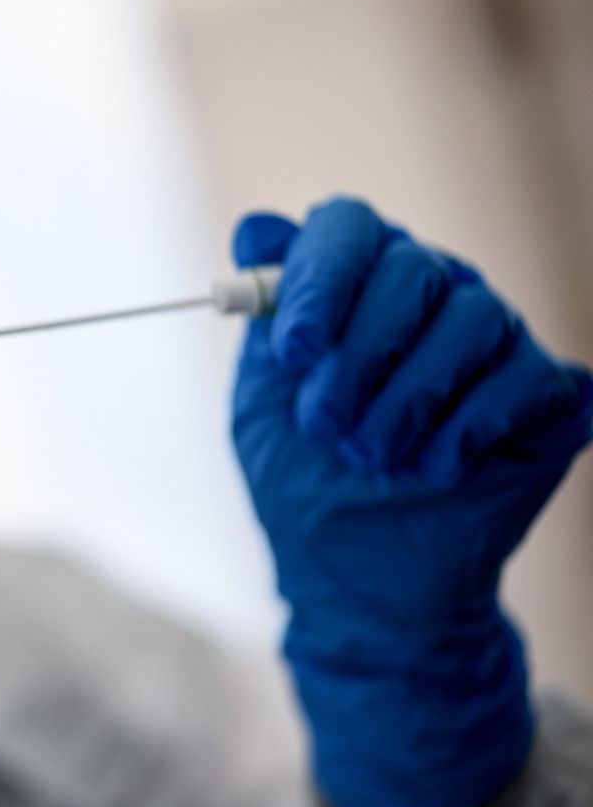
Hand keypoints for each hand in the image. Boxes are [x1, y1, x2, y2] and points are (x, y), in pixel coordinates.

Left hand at [231, 198, 591, 806]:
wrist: (359, 580)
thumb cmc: (305, 484)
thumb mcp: (260, 400)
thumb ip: (264, 318)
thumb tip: (257, 226)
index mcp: (357, 284)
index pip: (347, 226)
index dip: (319, 278)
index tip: (291, 349)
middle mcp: (432, 294)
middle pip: (411, 267)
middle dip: (357, 353)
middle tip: (326, 424)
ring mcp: (496, 341)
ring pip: (474, 316)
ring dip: (406, 397)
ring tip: (370, 456)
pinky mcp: (548, 397)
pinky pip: (528, 375)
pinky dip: (467, 427)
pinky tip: (432, 469)